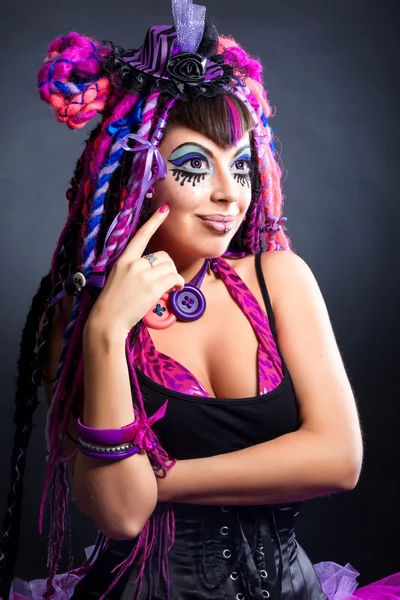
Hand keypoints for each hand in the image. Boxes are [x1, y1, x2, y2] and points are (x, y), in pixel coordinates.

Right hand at [86, 205, 184, 337]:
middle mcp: (133, 263)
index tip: (165, 209)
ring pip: (170, 267)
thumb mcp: (119, 278)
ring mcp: (142, 275)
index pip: (141, 235)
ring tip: (168, 288)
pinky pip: (173, 278)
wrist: (108, 321)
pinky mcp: (152, 286)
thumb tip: (158, 270)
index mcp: (123, 259)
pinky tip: (174, 290)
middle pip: (163, 256)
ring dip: (173, 278)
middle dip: (168, 268)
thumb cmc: (113, 303)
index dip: (154, 221)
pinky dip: (177, 284)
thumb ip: (135, 269)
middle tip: (164, 282)